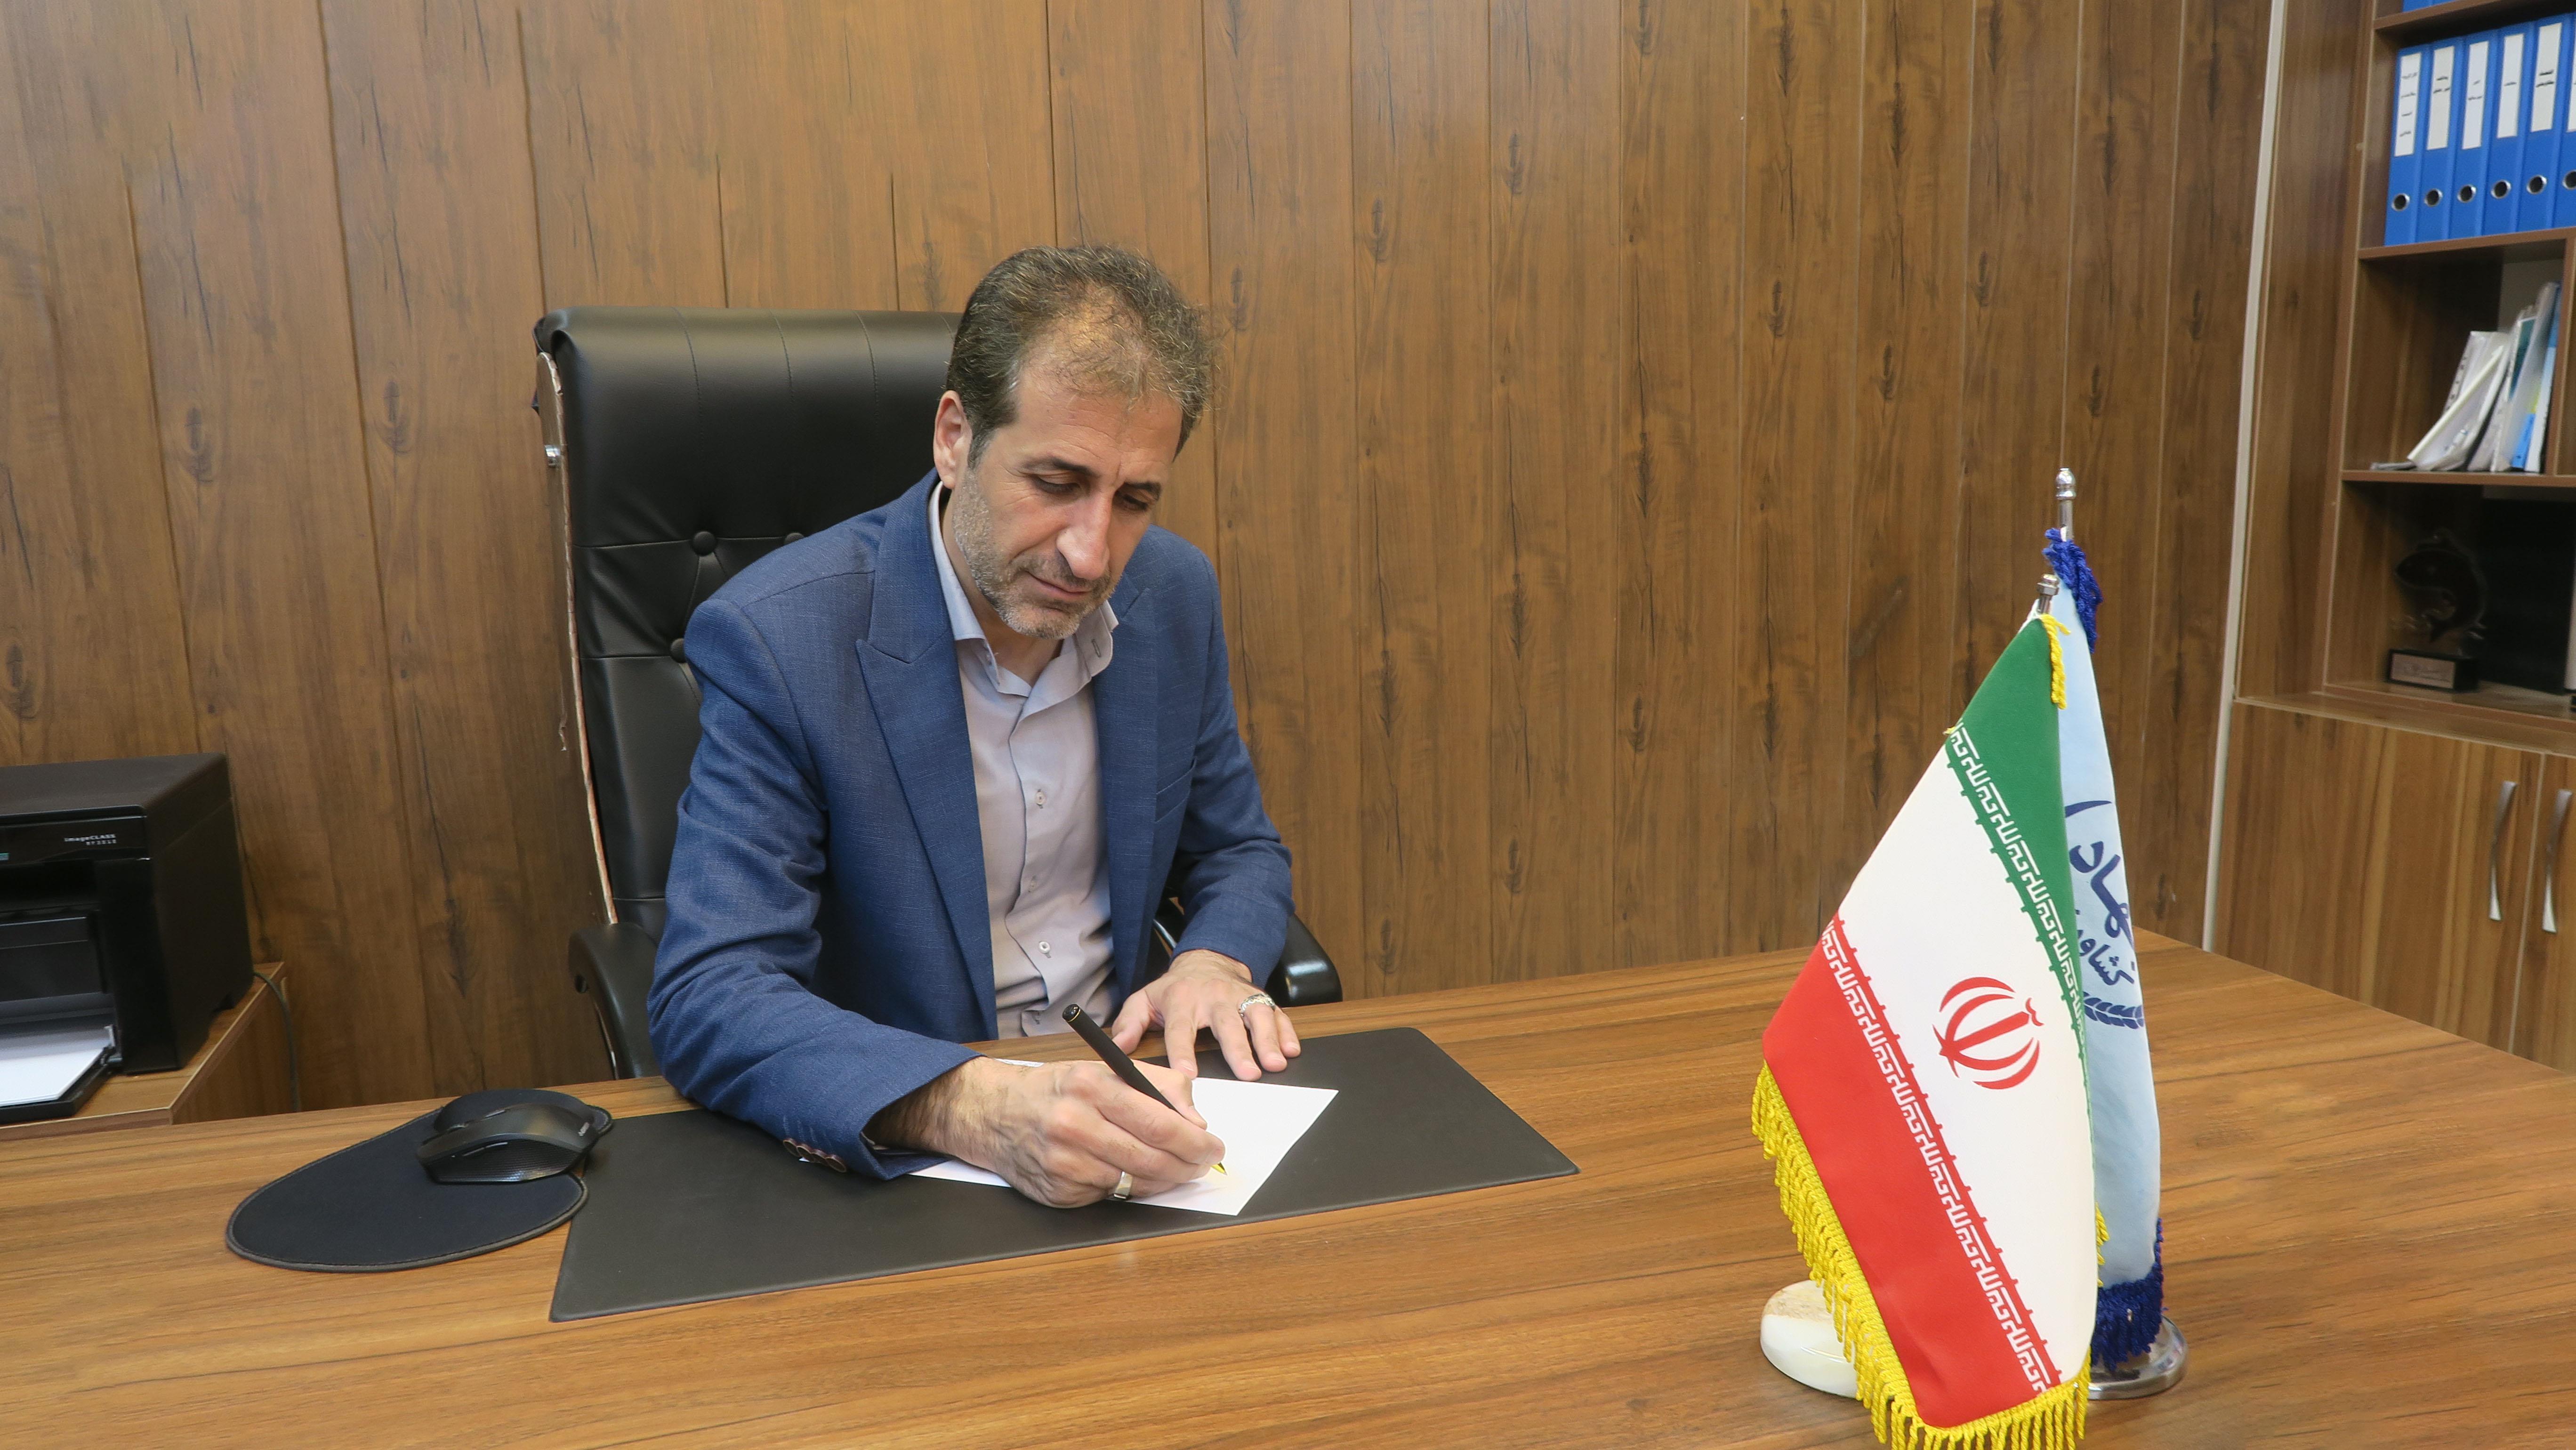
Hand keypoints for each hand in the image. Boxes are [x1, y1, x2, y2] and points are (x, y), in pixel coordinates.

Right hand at [875, 1056, 1224, 1207]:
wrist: (995, 1114)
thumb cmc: (1058, 1089)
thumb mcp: (1103, 1069)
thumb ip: (1157, 1085)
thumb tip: (1196, 1120)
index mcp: (1090, 1087)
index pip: (1160, 1122)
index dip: (1196, 1141)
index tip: (1215, 1146)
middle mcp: (1075, 1126)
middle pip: (1153, 1158)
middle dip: (1189, 1164)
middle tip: (1204, 1163)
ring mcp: (1065, 1164)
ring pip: (1136, 1183)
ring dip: (1164, 1179)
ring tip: (1176, 1168)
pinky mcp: (1059, 1193)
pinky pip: (1111, 1196)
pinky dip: (1129, 1188)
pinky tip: (1130, 1173)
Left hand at [1110, 948, 1300, 1081]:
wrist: (1207, 961)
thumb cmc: (1175, 990)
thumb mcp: (1145, 1001)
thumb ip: (1129, 1023)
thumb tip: (1118, 1048)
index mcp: (1182, 1000)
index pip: (1181, 1029)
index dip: (1183, 1051)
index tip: (1188, 1074)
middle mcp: (1213, 997)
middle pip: (1227, 1023)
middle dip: (1239, 1049)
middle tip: (1248, 1074)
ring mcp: (1241, 996)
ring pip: (1257, 1015)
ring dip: (1268, 1040)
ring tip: (1275, 1064)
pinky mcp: (1261, 998)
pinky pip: (1277, 1013)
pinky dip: (1286, 1031)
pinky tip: (1292, 1049)